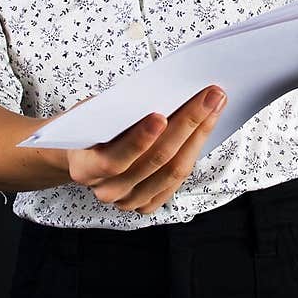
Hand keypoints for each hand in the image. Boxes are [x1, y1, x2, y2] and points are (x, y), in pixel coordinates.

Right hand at [62, 84, 227, 214]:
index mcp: (85, 169)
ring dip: (199, 134)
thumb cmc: (89, 125)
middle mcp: (107, 190)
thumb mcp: (91, 113)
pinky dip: (195, 149)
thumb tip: (158, 94)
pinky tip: (206, 126)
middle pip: (156, 161)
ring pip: (173, 170)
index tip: (161, 115)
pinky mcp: (148, 202)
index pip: (115, 159)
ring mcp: (129, 200)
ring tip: (215, 105)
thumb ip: (115, 112)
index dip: (140, 138)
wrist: (83, 152)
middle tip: (209, 96)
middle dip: (187, 124)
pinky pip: (178, 179)